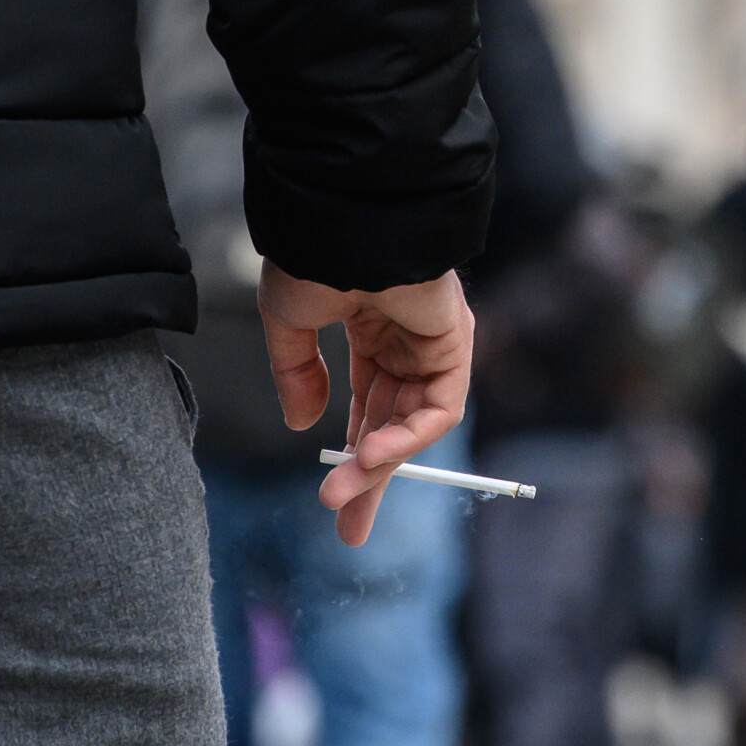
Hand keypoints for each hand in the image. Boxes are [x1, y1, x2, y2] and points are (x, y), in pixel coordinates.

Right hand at [258, 263, 472, 544]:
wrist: (343, 218)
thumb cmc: (314, 255)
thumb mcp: (291, 322)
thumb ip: (297, 373)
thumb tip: (304, 426)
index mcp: (371, 328)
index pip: (369, 405)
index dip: (352, 452)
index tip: (331, 499)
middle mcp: (407, 340)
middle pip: (392, 424)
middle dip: (370, 478)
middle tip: (346, 526)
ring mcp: (433, 342)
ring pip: (412, 423)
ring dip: (379, 464)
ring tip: (342, 496)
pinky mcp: (455, 342)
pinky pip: (438, 407)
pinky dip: (409, 436)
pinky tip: (373, 456)